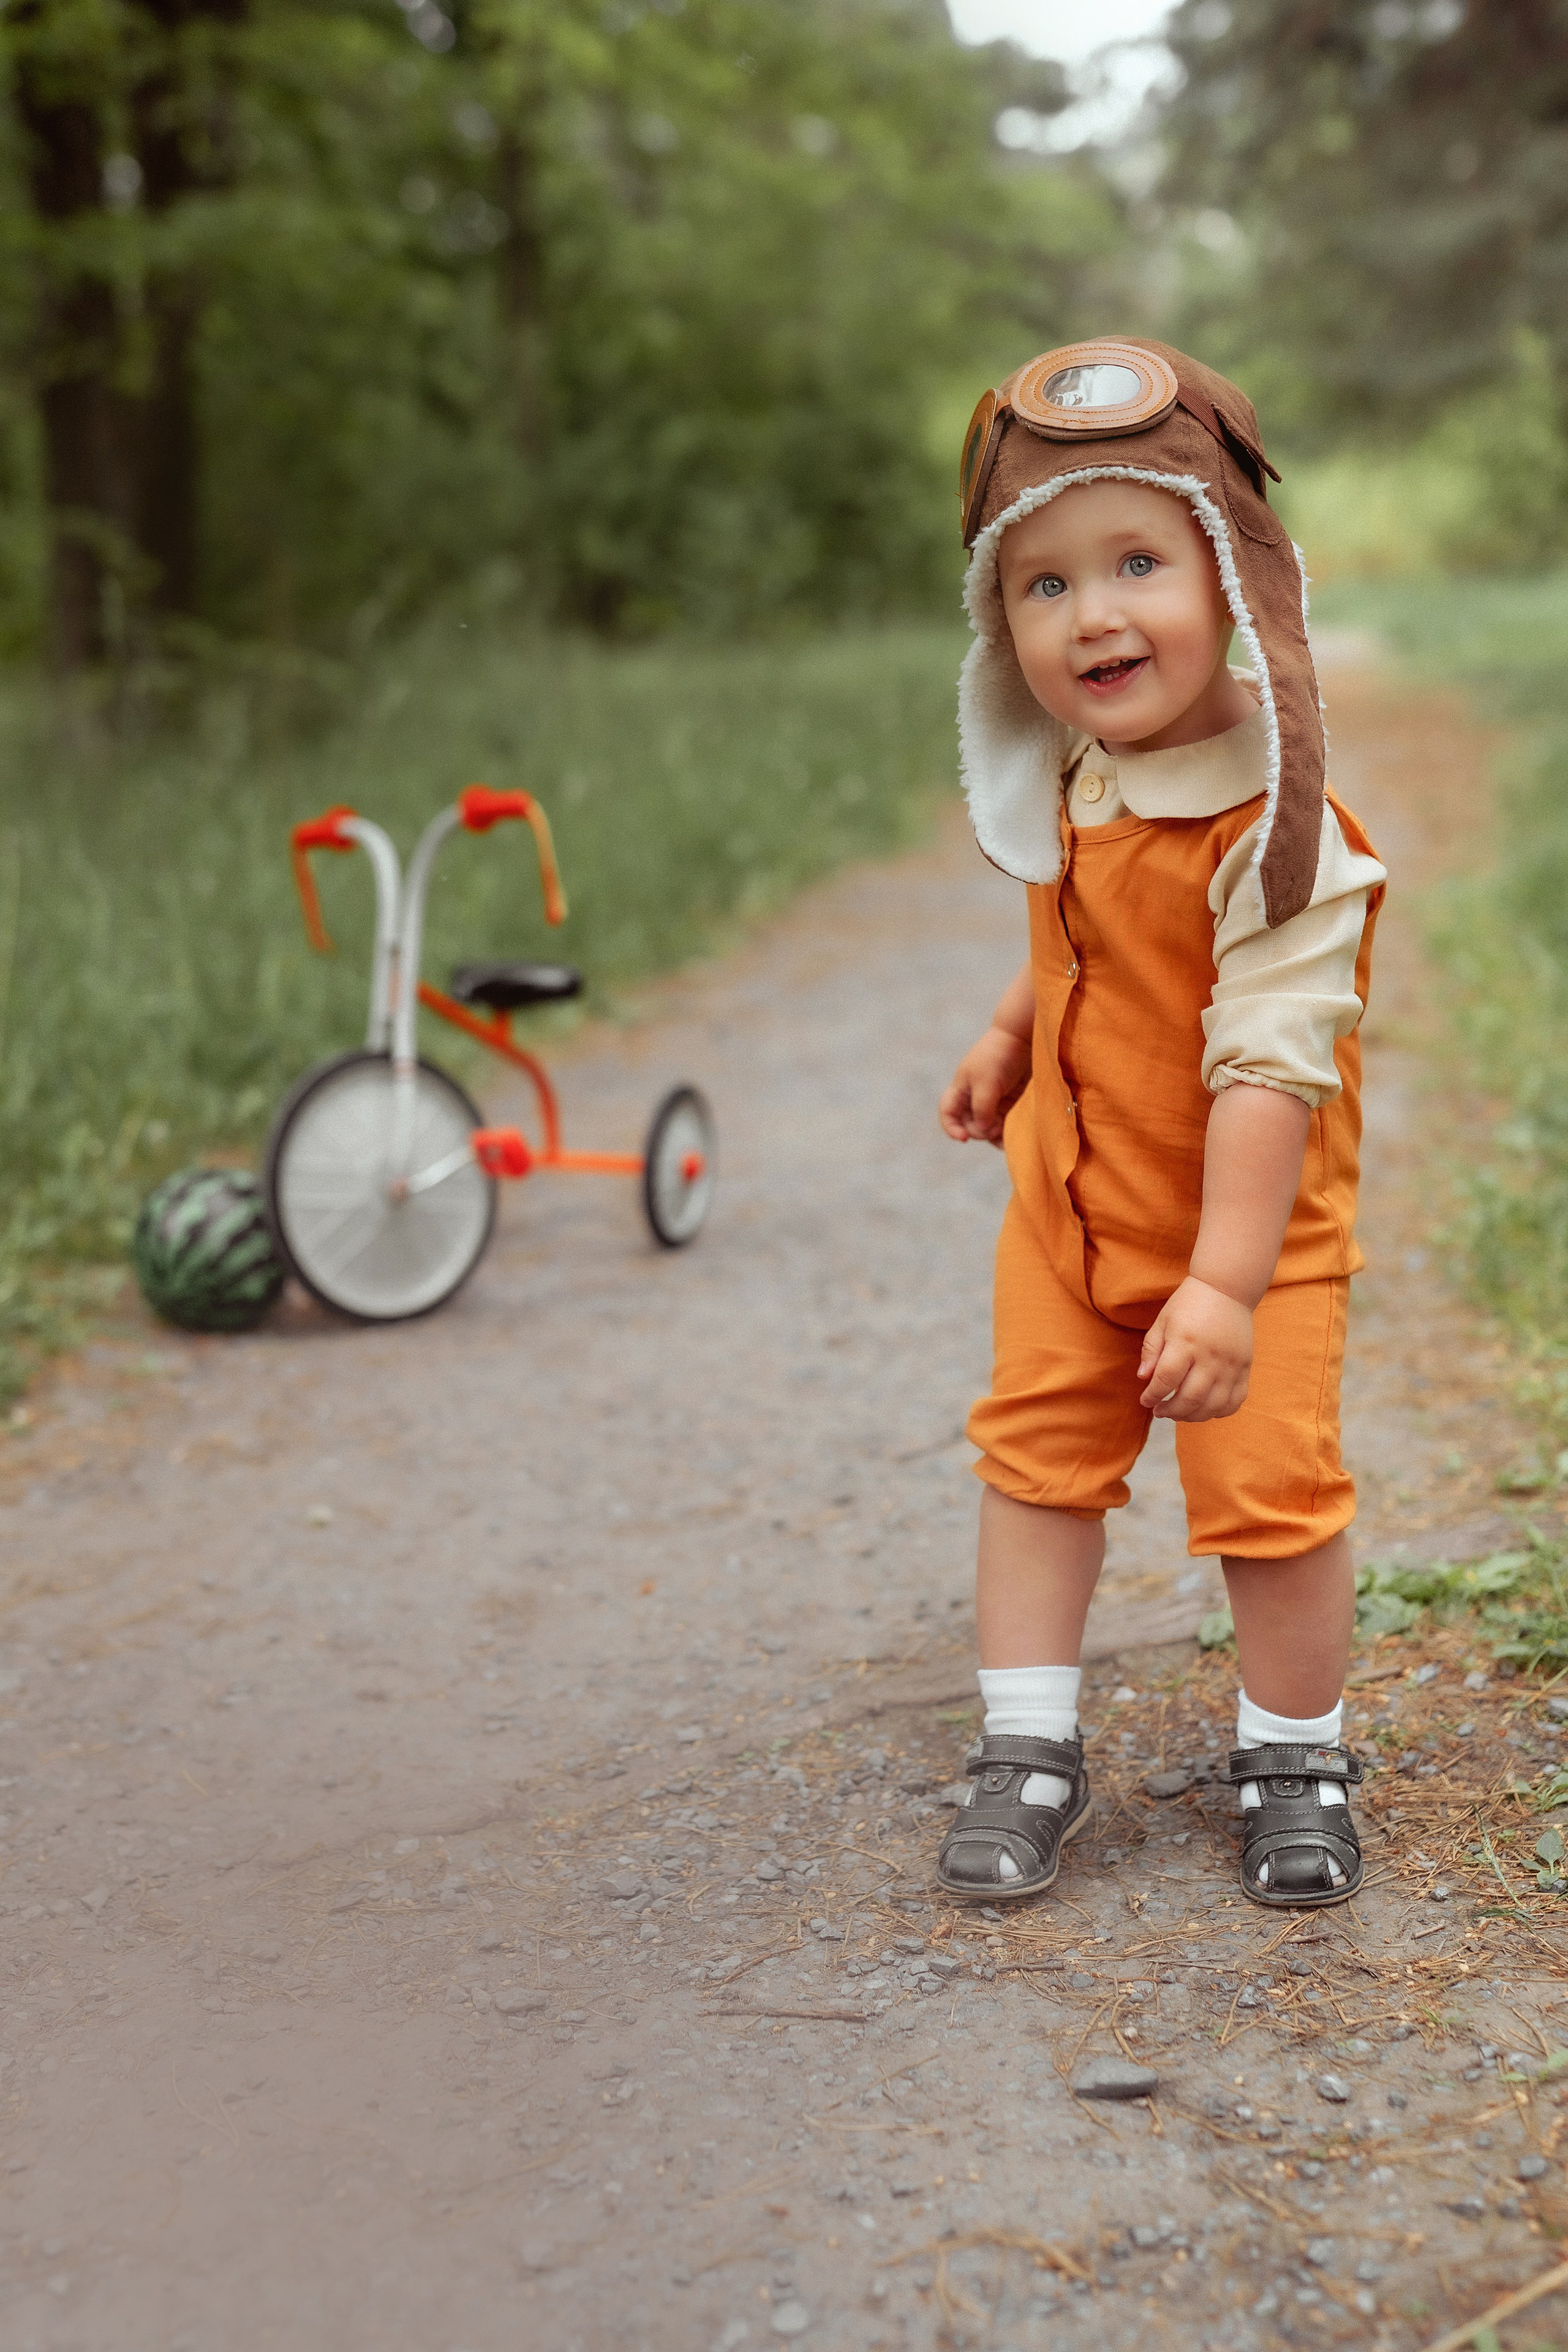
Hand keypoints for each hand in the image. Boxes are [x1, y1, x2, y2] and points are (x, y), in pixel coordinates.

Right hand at [939, 1025, 1030, 1145]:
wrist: (1024, 1037)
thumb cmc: (999, 1056)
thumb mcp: (987, 1083)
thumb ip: (982, 1109)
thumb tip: (983, 1129)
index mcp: (961, 1088)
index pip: (948, 1113)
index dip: (951, 1128)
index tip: (963, 1139)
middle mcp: (975, 1096)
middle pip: (970, 1124)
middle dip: (980, 1131)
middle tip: (996, 1128)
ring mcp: (994, 1099)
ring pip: (989, 1126)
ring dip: (996, 1135)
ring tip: (1007, 1138)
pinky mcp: (1011, 1100)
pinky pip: (1006, 1122)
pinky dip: (1009, 1130)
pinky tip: (1015, 1135)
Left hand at [1137, 1276, 1252, 1420]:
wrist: (1227, 1289)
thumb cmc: (1189, 1304)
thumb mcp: (1163, 1321)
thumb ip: (1151, 1350)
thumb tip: (1143, 1378)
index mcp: (1185, 1342)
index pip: (1166, 1379)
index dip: (1153, 1395)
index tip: (1145, 1401)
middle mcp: (1210, 1356)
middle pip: (1190, 1397)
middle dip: (1171, 1411)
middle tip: (1160, 1411)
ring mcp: (1231, 1364)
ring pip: (1213, 1404)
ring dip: (1193, 1416)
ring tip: (1180, 1413)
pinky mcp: (1245, 1367)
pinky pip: (1236, 1400)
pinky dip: (1220, 1411)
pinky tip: (1205, 1409)